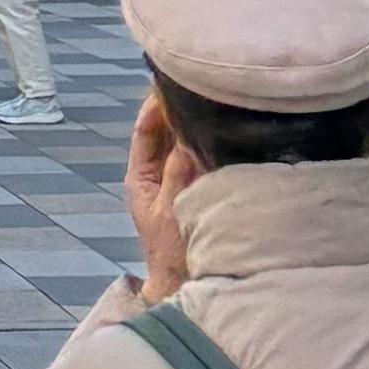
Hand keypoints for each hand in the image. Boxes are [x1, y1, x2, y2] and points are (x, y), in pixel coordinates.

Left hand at [125, 89, 203, 301]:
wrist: (185, 288)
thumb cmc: (170, 253)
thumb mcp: (171, 210)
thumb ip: (178, 173)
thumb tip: (188, 136)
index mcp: (141, 175)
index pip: (145, 129)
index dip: (155, 104)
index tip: (169, 80)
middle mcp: (158, 174)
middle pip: (167, 131)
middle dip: (179, 108)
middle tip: (198, 81)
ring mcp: (177, 182)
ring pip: (186, 142)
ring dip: (197, 124)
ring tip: (214, 98)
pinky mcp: (198, 191)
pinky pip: (203, 159)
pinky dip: (212, 144)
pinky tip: (228, 130)